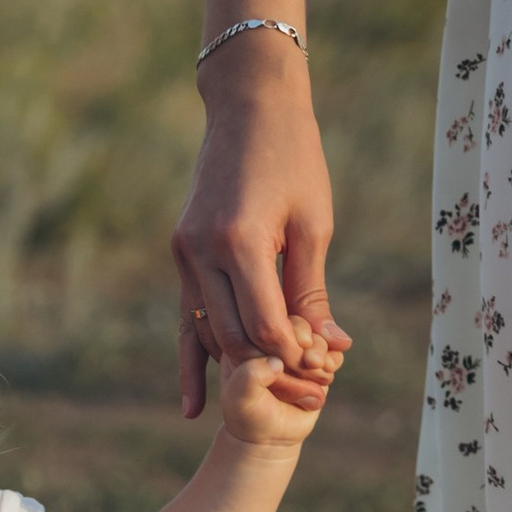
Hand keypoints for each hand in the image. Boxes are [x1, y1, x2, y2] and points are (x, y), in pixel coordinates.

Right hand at [172, 32, 341, 417]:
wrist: (248, 107)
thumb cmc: (294, 158)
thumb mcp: (314, 225)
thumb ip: (311, 291)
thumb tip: (330, 348)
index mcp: (239, 241)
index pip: (265, 325)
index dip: (295, 355)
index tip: (322, 372)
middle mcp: (201, 251)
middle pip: (233, 336)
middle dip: (268, 369)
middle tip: (303, 395)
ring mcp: (184, 252)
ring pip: (208, 331)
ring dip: (239, 364)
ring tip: (268, 398)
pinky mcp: (181, 250)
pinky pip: (189, 314)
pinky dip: (193, 357)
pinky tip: (193, 404)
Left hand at [213, 332, 345, 448]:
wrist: (271, 434)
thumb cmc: (249, 415)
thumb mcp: (240, 400)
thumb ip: (249, 378)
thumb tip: (275, 362)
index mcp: (245, 338)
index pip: (265, 323)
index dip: (282, 337)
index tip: (289, 355)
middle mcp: (272, 337)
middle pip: (295, 322)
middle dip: (306, 341)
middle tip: (311, 362)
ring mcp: (295, 346)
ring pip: (316, 333)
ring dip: (321, 349)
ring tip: (319, 368)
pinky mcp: (316, 357)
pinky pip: (332, 348)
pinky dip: (333, 358)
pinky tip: (328, 370)